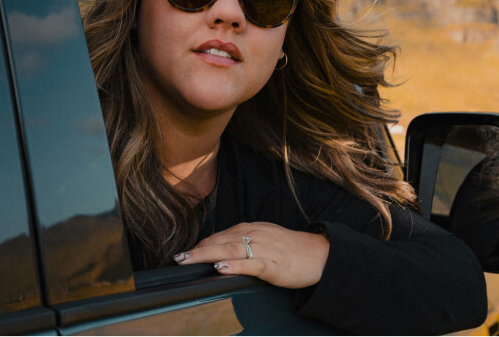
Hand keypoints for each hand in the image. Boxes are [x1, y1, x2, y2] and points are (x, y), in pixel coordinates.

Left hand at [173, 222, 329, 288]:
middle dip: (197, 250)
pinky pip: (253, 265)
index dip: (201, 245)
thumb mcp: (263, 239)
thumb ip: (242, 242)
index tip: (184, 254)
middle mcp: (256, 236)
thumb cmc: (289, 248)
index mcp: (251, 229)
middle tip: (178, 258)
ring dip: (208, 255)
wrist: (320, 254)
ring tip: (189, 260)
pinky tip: (222, 268)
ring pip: (232, 250)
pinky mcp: (276, 266)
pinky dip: (236, 265)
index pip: (220, 236)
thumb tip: (217, 252)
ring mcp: (266, 250)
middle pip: (221, 242)